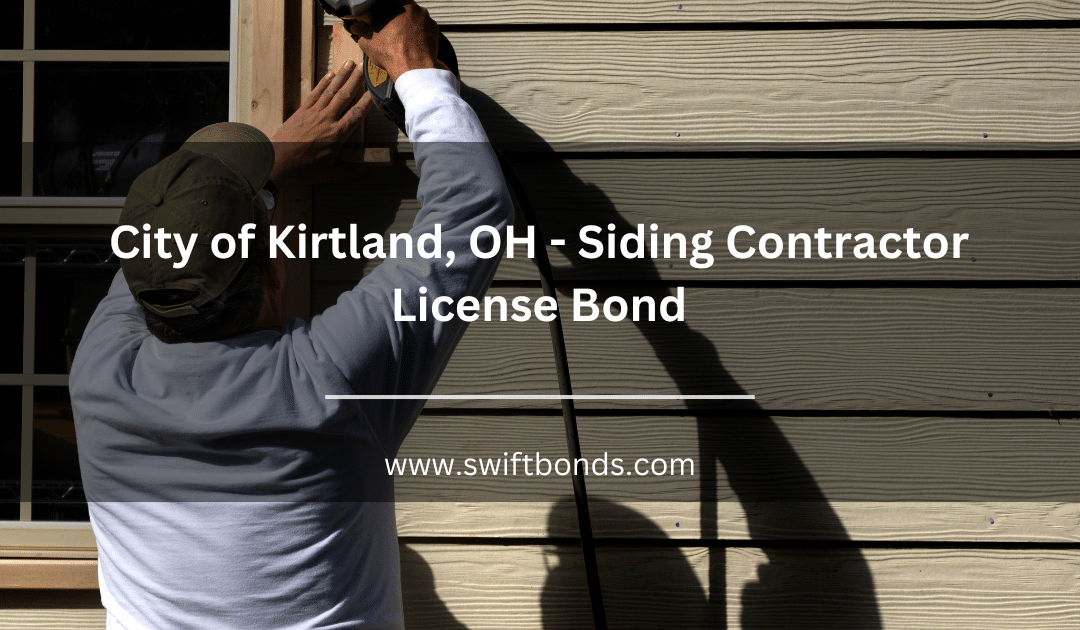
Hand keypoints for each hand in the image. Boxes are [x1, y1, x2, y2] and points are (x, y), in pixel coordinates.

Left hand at [270, 59, 373, 182]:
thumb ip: (349, 171)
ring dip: (342, 76)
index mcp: (336, 135)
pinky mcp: (302, 111)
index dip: (366, 102)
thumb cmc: (303, 169)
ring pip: (331, 90)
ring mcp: (314, 113)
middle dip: (355, 80)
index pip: (356, 115)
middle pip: (344, 96)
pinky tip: (330, 74)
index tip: (374, 91)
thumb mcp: (329, 174)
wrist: (276, 162)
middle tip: (364, 66)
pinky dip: (324, 82)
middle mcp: (327, 120)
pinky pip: (316, 93)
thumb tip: (366, 172)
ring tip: (350, 63)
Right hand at [345, 0, 439, 81]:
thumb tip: (356, 27)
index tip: (379, 21)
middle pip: (401, 9)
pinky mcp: (434, 27)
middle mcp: (411, 6)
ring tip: (402, 40)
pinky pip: (424, 27)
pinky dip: (419, 33)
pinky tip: (412, 44)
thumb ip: (360, 30)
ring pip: (413, 17)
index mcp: (393, 4)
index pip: (385, 4)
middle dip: (395, 19)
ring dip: (408, 26)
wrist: (413, 68)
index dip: (381, 13)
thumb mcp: (367, 41)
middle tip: (390, 31)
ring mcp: (424, 16)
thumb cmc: (390, 53)